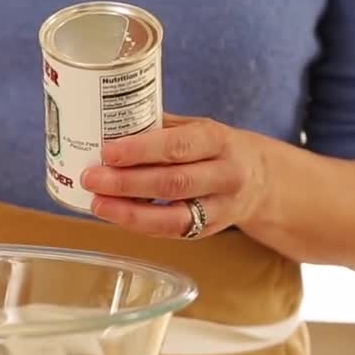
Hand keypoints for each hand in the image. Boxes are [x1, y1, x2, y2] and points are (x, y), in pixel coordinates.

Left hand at [79, 114, 271, 238]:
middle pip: (173, 183)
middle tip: (91, 178)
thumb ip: (158, 128)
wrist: (263, 180)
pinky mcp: (209, 230)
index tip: (107, 151)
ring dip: (129, 212)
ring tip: (97, 203)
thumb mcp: (196, 128)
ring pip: (173, 217)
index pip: (178, 146)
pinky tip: (115, 215)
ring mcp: (220, 208)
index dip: (141, 150)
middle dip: (126, 183)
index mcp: (219, 141)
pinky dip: (140, 225)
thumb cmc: (215, 148)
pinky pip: (171, 231)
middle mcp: (225, 176)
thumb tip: (106, 123)